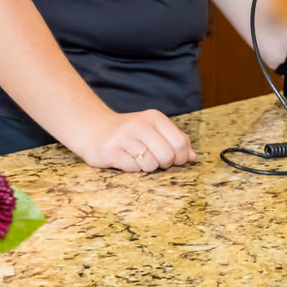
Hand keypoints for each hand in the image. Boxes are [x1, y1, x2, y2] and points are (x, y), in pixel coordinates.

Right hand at [74, 109, 198, 172]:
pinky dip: (133, 169)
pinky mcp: (111, 151)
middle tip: (154, 160)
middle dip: (164, 164)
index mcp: (154, 117)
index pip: (180, 142)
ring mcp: (124, 138)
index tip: (173, 159)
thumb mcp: (153, 129)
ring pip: (151, 164)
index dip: (180, 157)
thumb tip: (193, 157)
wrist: (93, 128)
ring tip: (137, 158)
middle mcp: (140, 125)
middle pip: (168, 156)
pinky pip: (134, 169)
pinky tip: (126, 159)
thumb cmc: (128, 132)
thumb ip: (174, 140)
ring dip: (147, 167)